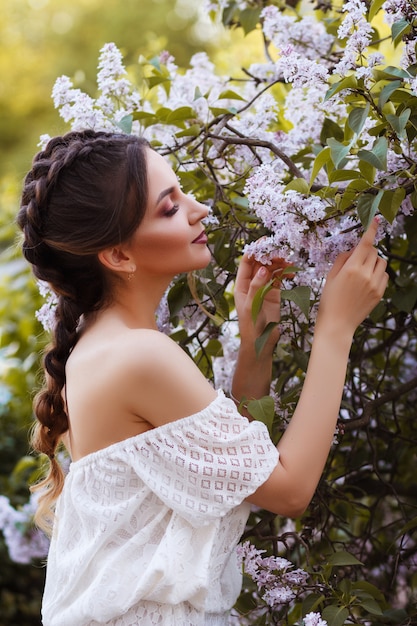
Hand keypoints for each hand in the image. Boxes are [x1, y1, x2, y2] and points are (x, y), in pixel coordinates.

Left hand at [234, 253, 289, 352]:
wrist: (261, 342)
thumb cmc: (251, 325)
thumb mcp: (252, 305)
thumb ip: (257, 286)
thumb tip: (262, 268)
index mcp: (242, 285)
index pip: (247, 262)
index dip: (254, 250)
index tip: (264, 242)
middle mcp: (252, 284)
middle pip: (260, 263)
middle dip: (270, 256)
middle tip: (282, 253)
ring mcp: (264, 288)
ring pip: (271, 270)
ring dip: (279, 264)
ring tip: (289, 263)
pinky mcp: (274, 293)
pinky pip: (279, 278)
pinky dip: (285, 274)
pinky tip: (291, 273)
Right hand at [317, 218, 387, 334]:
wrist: (337, 324)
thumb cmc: (329, 300)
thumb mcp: (330, 277)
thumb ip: (342, 259)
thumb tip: (353, 249)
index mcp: (351, 268)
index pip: (365, 244)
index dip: (371, 230)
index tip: (376, 219)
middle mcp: (365, 274)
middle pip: (374, 252)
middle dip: (366, 251)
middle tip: (355, 260)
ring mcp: (374, 284)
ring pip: (381, 262)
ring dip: (373, 261)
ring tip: (361, 271)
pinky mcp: (379, 293)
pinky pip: (384, 276)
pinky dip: (377, 273)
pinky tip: (366, 282)